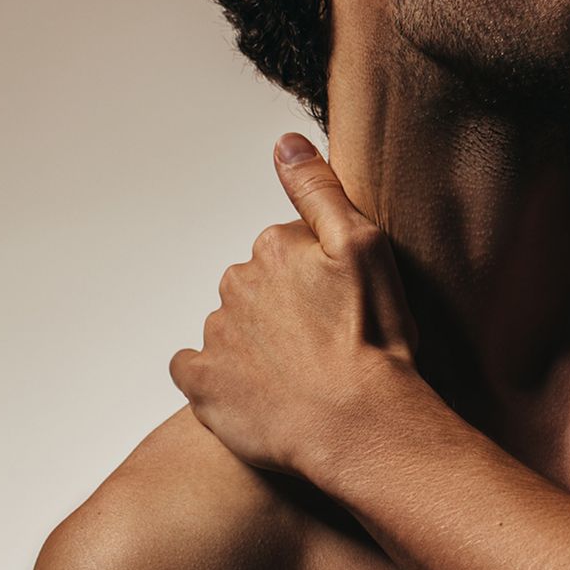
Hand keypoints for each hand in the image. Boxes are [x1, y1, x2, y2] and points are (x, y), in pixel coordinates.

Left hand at [170, 133, 418, 474]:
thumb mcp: (364, 248)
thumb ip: (319, 190)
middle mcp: (235, 283)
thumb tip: (285, 144)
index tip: (343, 308)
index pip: (287, 250)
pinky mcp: (202, 384)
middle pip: (257, 288)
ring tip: (300, 377)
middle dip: (284, 310)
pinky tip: (254, 392)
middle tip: (325, 345)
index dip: (319, 281)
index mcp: (274, 246)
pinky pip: (195, 369)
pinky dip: (217, 378)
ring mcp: (215, 335)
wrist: (360, 425)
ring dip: (257, 346)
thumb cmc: (374, 343)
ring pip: (232, 328)